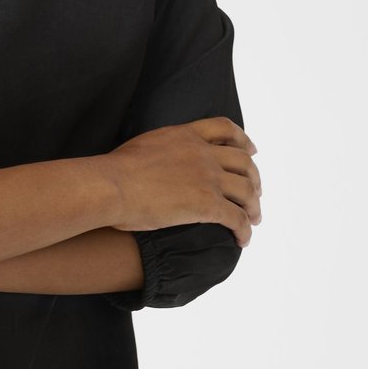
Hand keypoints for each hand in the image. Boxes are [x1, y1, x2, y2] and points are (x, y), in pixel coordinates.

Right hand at [104, 116, 261, 248]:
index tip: (251, 150)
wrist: (112, 185)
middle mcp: (202, 153)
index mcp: (185, 135)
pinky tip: (242, 240)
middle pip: (244, 162)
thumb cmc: (115, 170)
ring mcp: (208, 178)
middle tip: (255, 192)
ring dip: (254, 206)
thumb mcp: (145, 144)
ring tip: (254, 219)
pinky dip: (246, 230)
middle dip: (254, 178)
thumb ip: (164, 148)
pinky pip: (238, 218)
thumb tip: (161, 161)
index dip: (242, 140)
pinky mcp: (208, 204)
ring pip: (247, 191)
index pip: (224, 129)